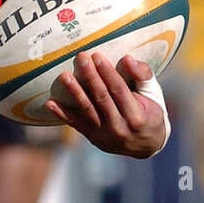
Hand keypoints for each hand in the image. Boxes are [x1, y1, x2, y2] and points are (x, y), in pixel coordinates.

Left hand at [45, 51, 165, 157]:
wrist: (145, 146)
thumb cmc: (150, 113)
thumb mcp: (153, 94)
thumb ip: (143, 75)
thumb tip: (128, 58)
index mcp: (136, 116)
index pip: (119, 90)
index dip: (107, 73)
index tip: (97, 56)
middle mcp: (119, 127)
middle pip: (101, 98)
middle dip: (90, 76)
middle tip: (81, 58)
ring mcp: (105, 135)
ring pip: (87, 110)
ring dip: (75, 92)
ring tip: (64, 76)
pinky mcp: (93, 138)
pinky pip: (76, 124)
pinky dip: (62, 114)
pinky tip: (50, 103)